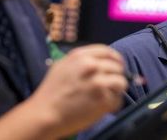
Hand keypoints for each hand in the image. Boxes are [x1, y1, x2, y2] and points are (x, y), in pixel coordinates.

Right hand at [0, 44, 127, 139]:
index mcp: (81, 56)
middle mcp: (92, 66)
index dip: (115, 59)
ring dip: (117, 89)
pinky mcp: (103, 99)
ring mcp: (99, 82)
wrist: (45, 113)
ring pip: (121, 81)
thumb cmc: (51, 91)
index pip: (108, 51)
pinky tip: (104, 106)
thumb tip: (97, 61)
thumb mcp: (62, 66)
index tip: (116, 65)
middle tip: (111, 85)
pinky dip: (113, 103)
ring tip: (108, 96)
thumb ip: (80, 60)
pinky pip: (117, 99)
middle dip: (116, 75)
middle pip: (117, 66)